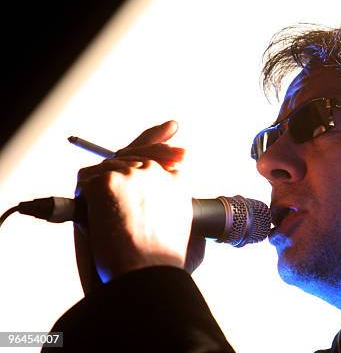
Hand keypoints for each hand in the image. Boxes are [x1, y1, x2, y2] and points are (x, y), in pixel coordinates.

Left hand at [73, 121, 204, 293]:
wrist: (148, 275)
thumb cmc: (166, 264)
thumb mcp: (190, 236)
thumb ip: (181, 215)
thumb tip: (186, 217)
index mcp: (178, 184)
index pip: (164, 157)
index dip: (161, 146)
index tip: (169, 130)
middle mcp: (158, 173)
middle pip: (133, 156)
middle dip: (125, 163)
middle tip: (114, 169)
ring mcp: (132, 175)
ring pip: (107, 169)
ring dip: (102, 188)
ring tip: (104, 211)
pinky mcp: (107, 182)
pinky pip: (87, 180)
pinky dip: (84, 197)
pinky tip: (92, 212)